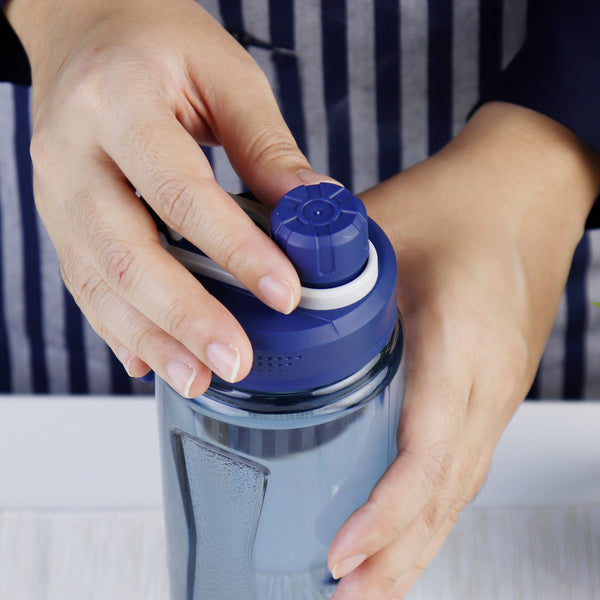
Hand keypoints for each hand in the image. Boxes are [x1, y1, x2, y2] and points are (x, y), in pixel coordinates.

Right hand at [4, 0, 331, 395]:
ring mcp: (56, 193)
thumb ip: (267, 147)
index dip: (235, 249)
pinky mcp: (60, 221)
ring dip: (152, 339)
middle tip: (235, 361)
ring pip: (98, 282)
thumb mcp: (225, 76)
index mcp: (118, 101)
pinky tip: (154, 361)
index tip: (284, 294)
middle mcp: (72, 152)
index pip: (181, 191)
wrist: (85, 28)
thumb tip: (313, 208)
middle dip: (186, 317)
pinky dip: (121, 329)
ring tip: (200, 378)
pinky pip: (84, 285)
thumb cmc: (157, 43)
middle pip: (127, 252)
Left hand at [328, 102, 599, 598]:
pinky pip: (462, 465)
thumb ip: (319, 263)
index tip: (342, 553)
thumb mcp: (385, 224)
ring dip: (414, 546)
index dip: (388, 510)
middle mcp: (488, 382)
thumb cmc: (463, 203)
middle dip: (396, 556)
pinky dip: (429, 510)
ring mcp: (495, 393)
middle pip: (447, 491)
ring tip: (365, 590)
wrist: (528, 191)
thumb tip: (254, 291)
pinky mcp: (490, 392)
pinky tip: (401, 530)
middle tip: (341, 599)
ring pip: (459, 489)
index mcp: (462, 341)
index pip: (430, 448)